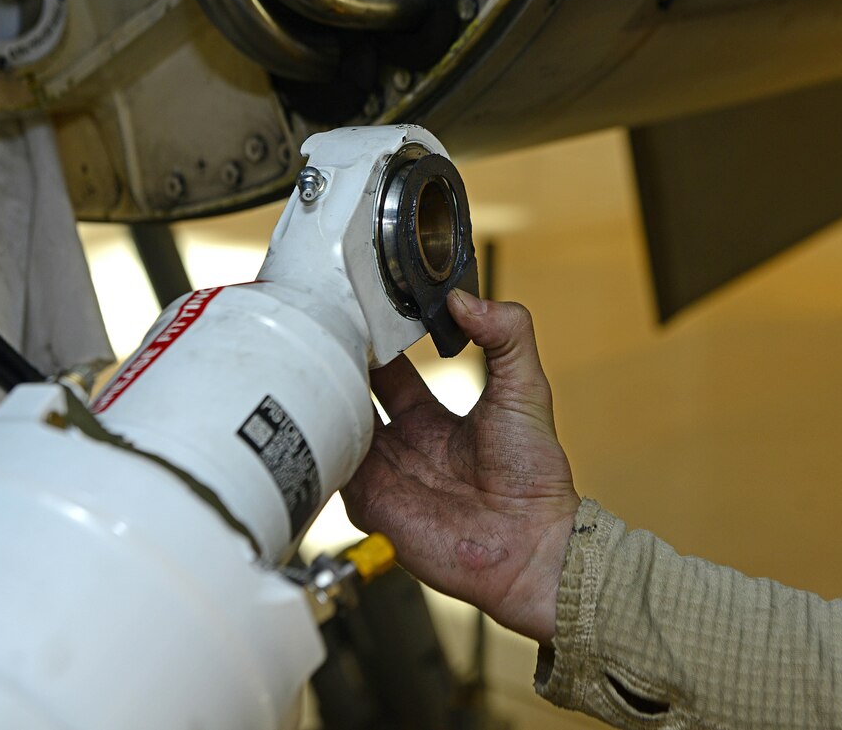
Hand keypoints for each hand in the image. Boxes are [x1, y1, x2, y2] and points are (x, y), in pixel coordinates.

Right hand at [343, 290, 579, 642]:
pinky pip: (330, 470)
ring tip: (307, 355)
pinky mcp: (370, 504)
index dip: (374, 341)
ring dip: (321, 395)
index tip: (360, 308)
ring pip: (332, 426)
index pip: (388, 368)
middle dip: (335, 363)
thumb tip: (463, 298)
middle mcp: (400, 444)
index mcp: (430, 417)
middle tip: (321, 326)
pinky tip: (316, 410)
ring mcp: (381, 474)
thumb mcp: (526, 388)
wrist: (531, 543)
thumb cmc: (534, 476)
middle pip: (351, 394)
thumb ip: (506, 334)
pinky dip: (320, 442)